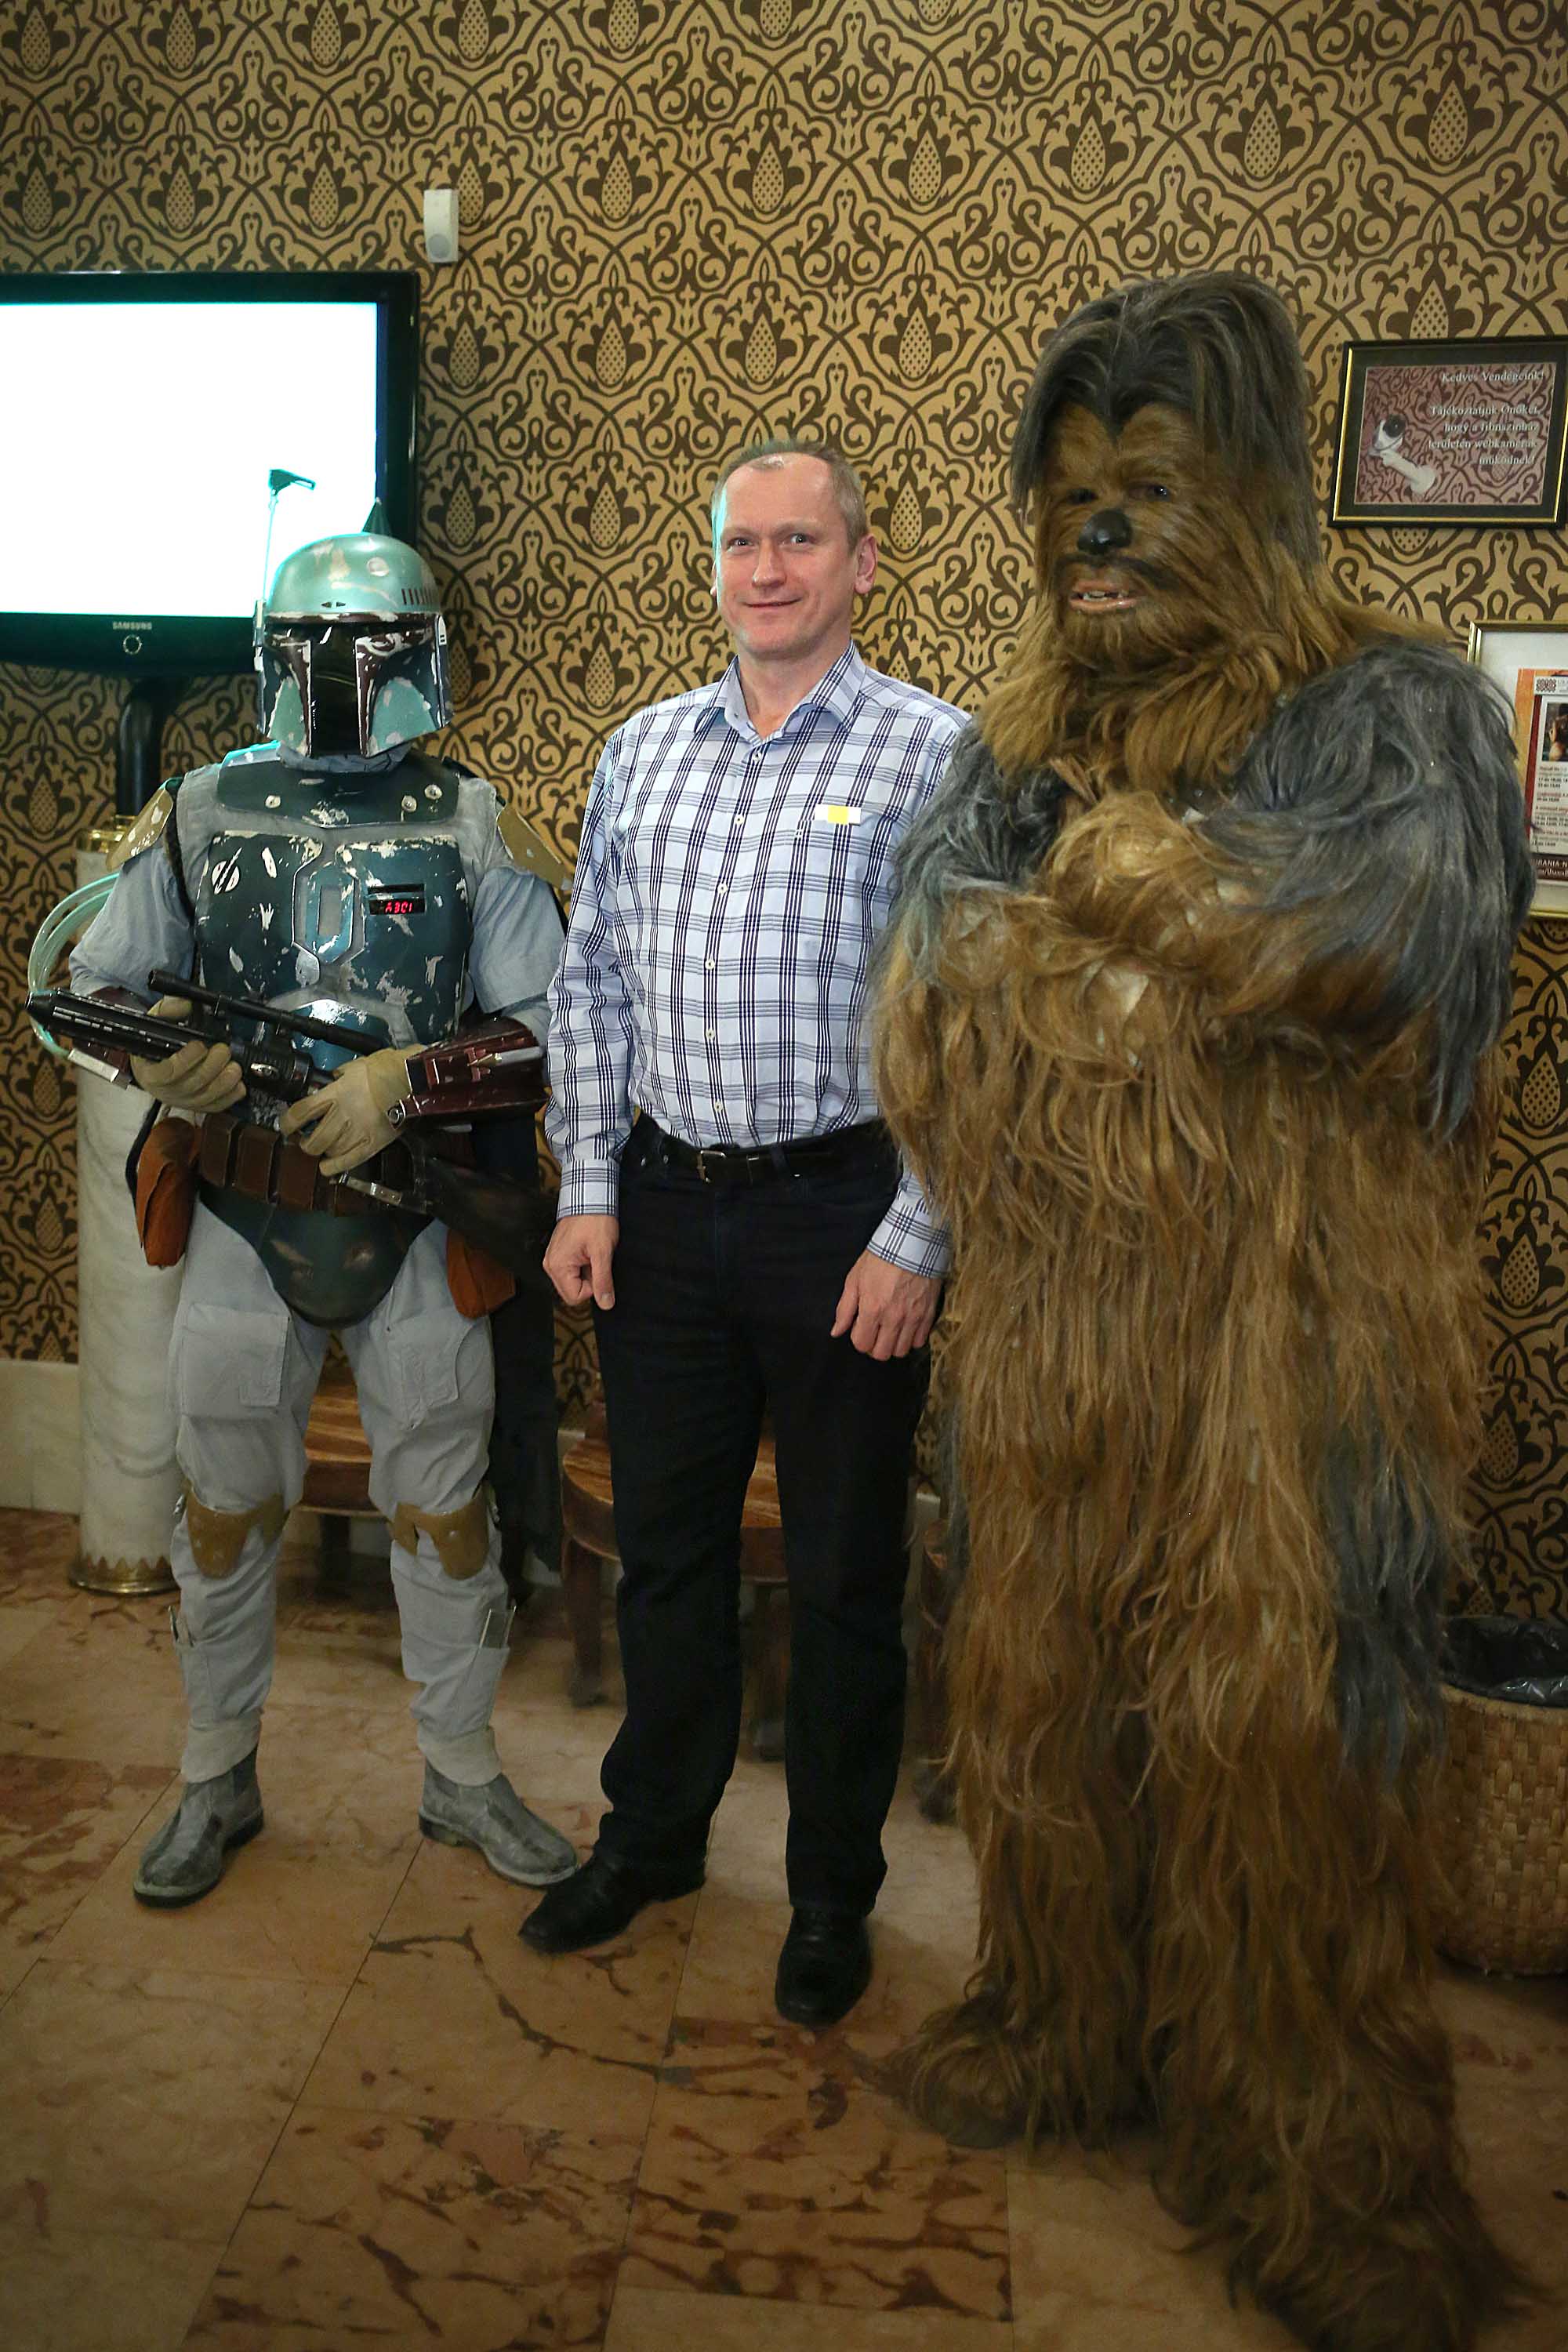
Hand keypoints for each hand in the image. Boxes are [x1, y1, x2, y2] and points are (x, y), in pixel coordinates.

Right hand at [129, 996, 244, 1113]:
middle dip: (212, 1067)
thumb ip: (168, 1011)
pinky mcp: (197, 1106)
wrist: (154, 1064)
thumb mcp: (155, 1022)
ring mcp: (183, 1101)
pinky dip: (230, 1097)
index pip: (166, 1073)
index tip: (199, 1045)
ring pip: (205, 1098)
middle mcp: (165, 1091)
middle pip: (191, 1085)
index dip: (185, 1060)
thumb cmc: (155, 1043)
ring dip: (224, 1083)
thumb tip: (185, 1003)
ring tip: (235, 1067)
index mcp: (150, 1072)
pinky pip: (215, 1106)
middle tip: (223, 1050)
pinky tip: (239, 1085)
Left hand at [278, 1047, 411, 1175]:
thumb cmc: (387, 1069)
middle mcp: (343, 1114)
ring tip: (323, 1149)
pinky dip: (335, 1167)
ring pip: (329, 1152)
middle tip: (306, 1139)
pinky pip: (349, 1161)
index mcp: (336, 1093)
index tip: (285, 1126)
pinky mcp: (373, 1143)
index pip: (301, 1112)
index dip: (287, 1122)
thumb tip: (333, 1080)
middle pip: (313, 1140)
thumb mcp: (357, 1065)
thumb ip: (340, 1076)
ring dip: (322, 1153)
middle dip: (305, 1143)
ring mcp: (358, 1131)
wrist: (413, 1080)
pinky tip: (328, 1167)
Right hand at [544, 1213, 618, 1309]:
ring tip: (591, 1254)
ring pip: (572, 1282)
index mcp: (557, 1266)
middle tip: (595, 1261)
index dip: (592, 1288)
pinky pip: (571, 1270)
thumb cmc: (595, 1220)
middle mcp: (550, 1264)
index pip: (575, 1298)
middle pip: (571, 1292)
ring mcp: (553, 1259)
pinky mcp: (558, 1254)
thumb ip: (603, 1280)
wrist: (590, 1198)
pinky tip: (587, 1251)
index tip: (598, 1270)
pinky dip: (582, 1265)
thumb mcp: (603, 1252)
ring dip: (586, 1273)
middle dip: (588, 1281)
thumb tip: (606, 1303)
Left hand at [830, 1251, 939, 1359]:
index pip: (861, 1344)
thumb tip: (836, 1331)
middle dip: (874, 1346)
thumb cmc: (880, 1258)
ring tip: (890, 1331)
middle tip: (874, 1333)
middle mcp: (893, 1318)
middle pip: (881, 1354)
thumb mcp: (854, 1279)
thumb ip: (844, 1309)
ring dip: (893, 1345)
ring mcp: (913, 1318)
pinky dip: (912, 1339)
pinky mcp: (928, 1314)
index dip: (858, 1338)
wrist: (912, 1243)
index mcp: (872, 1309)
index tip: (860, 1327)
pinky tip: (906, 1327)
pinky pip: (920, 1341)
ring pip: (902, 1351)